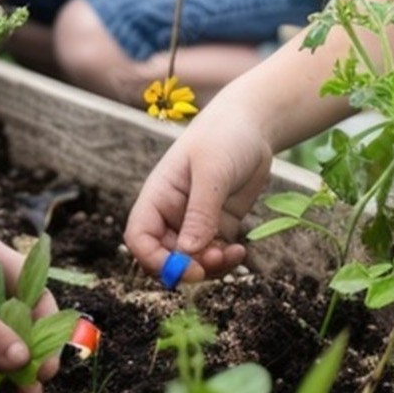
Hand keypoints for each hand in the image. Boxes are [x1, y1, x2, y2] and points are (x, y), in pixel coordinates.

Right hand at [124, 112, 273, 281]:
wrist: (253, 124)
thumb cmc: (224, 137)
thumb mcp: (212, 172)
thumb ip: (200, 213)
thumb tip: (188, 253)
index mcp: (158, 196)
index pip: (140, 237)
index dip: (153, 259)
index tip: (182, 269)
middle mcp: (172, 213)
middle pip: (166, 256)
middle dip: (187, 267)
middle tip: (213, 263)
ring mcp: (196, 221)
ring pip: (192, 260)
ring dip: (209, 267)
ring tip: (231, 254)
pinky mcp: (219, 225)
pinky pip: (215, 254)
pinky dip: (225, 260)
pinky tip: (240, 251)